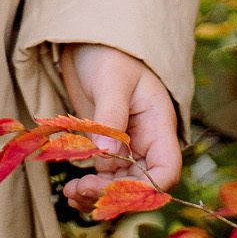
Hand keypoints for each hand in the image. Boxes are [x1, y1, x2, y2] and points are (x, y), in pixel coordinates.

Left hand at [57, 43, 181, 213]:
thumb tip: (106, 153)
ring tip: (72, 194)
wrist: (91, 42)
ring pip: (118, 186)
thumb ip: (111, 115)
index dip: (145, 188)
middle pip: (139, 185)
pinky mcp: (105, 147)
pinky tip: (71, 191)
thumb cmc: (111, 54)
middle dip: (112, 195)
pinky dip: (88, 188)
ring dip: (97, 196)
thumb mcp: (113, 80)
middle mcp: (146, 142)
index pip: (165, 170)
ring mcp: (126, 147)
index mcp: (158, 126)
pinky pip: (102, 178)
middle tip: (81, 190)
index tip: (112, 188)